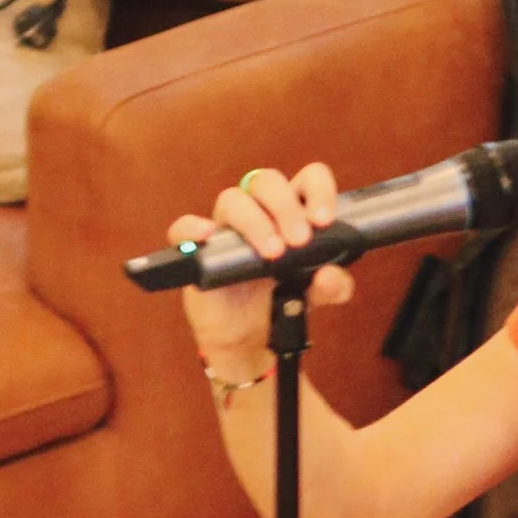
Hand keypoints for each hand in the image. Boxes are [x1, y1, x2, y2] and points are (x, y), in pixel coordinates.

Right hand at [170, 162, 358, 369]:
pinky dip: (193, 228)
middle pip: (267, 181)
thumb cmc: (280, 301)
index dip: (318, 190)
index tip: (324, 220)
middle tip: (300, 240)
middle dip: (286, 206)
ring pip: (232, 200)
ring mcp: (226, 229)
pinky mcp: (197, 251)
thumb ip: (333, 286)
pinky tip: (208, 237)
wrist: (249, 338)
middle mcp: (258, 212)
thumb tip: (330, 275)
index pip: (306, 180)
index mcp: (291, 213)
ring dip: (254, 221)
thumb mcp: (316, 295)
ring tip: (272, 253)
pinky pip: (184, 229)